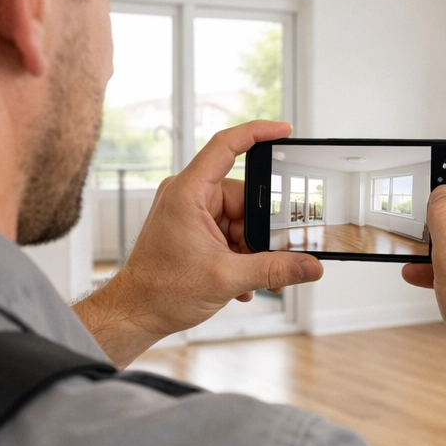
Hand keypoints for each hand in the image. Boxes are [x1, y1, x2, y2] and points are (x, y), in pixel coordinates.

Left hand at [75, 120, 322, 366]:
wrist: (136, 313)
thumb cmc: (160, 291)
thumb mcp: (226, 279)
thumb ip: (274, 270)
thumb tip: (309, 266)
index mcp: (189, 193)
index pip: (226, 146)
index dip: (258, 133)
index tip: (285, 131)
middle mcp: (189, 196)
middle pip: (244, 197)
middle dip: (262, 229)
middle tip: (278, 251)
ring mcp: (191, 213)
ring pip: (241, 220)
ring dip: (252, 249)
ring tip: (254, 276)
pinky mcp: (195, 231)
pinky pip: (230, 233)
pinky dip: (241, 254)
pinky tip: (241, 279)